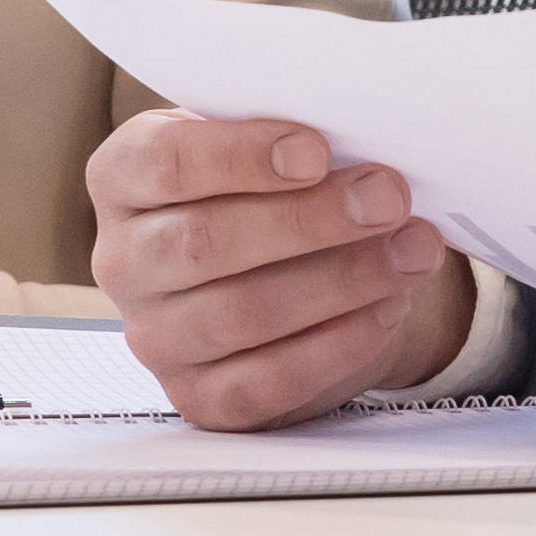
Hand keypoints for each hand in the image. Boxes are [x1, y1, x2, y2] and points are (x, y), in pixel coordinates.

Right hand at [89, 107, 476, 427]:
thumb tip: (361, 141)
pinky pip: (267, 381)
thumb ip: (290, 138)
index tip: (316, 151)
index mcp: (123, 179)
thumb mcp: (266, 147)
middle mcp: (124, 261)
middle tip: (388, 198)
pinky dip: (338, 344)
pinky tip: (388, 306)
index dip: (240, 157)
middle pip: (204, 242)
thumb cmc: (274, 190)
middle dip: (309, 220)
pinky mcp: (200, 397)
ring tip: (412, 249)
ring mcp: (155, 337)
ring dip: (341, 280)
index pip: (163, 163)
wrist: (289, 274)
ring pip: (240, 314)